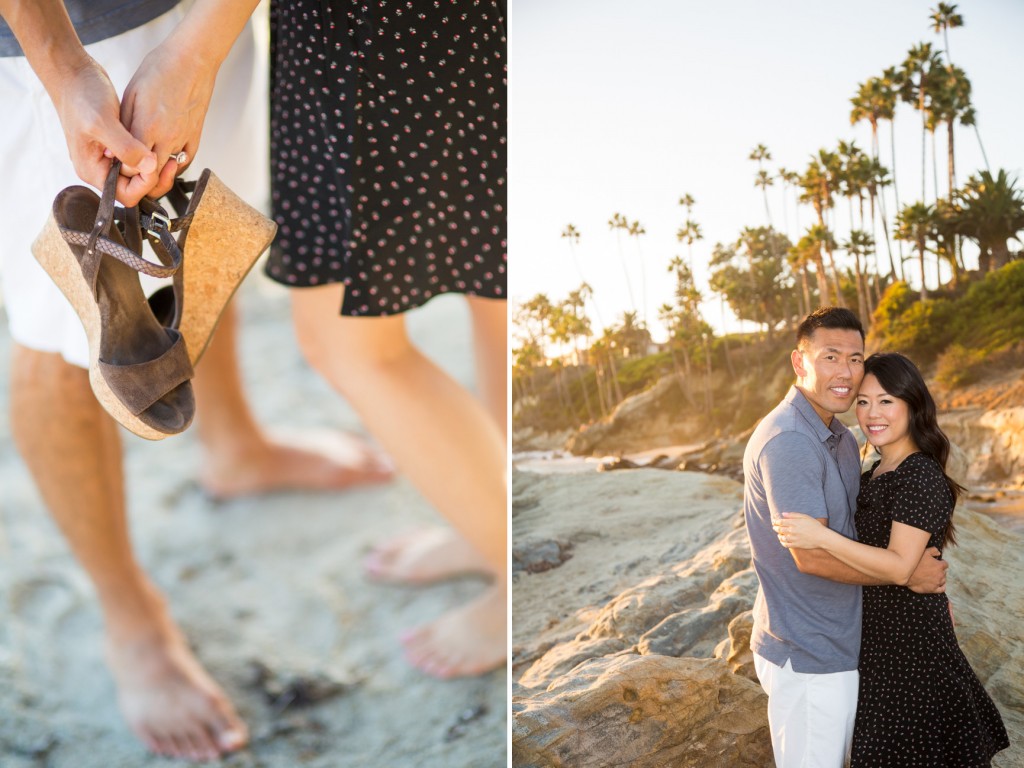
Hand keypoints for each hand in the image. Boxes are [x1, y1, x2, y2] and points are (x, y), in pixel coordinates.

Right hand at [52, 57, 158, 203]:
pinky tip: (157, 142)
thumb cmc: (81, 95)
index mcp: (93, 171)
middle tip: (169, 160)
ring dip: (153, 166)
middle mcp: (100, 168)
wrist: (73, 74)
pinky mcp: (116, 146)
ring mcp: (108, 158)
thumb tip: (149, 167)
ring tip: (166, 151)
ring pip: (138, 174)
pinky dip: (149, 154)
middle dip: (153, 177)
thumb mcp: (103, 122)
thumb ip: (126, 148)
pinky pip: (137, 159)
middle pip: (135, 188)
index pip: (126, 195)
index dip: (145, 184)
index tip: (156, 163)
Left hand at [121, 41, 217, 197]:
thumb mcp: (130, 95)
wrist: (191, 60)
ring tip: (144, 163)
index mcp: (147, 127)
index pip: (131, 167)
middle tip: (129, 170)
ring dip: (156, 171)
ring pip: (168, 171)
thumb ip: (122, 126)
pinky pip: (185, 161)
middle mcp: (167, 138)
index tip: (115, 164)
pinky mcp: (196, 136)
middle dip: (139, 177)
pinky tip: (164, 156)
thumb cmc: (158, 71)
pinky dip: (173, 163)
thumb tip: (111, 151)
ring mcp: (184, 138)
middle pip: (152, 175)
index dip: (121, 170)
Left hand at [773, 512, 826, 549]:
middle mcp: (792, 531)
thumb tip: (783, 514)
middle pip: (779, 529)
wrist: (822, 537)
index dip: (775, 521)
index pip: (780, 522)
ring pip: (781, 537)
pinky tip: (783, 540)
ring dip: (778, 535)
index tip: (774, 521)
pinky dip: (782, 542)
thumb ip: (793, 515)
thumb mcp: (805, 517)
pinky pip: (786, 545)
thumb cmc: (814, 525)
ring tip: (779, 534)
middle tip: (775, 527)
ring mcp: (794, 539)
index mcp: (794, 523)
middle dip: (775, 527)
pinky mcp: (796, 545)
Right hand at [906, 547, 947, 593]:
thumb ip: (933, 550)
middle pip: (944, 572)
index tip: (935, 563)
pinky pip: (942, 589)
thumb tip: (939, 553)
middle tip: (932, 569)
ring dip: (940, 578)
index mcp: (939, 565)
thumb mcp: (924, 552)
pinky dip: (942, 586)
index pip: (945, 564)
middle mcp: (940, 574)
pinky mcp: (933, 589)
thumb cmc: (915, 562)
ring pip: (943, 580)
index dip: (940, 563)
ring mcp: (937, 583)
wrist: (906, 574)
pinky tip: (939, 584)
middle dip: (939, 571)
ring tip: (934, 576)